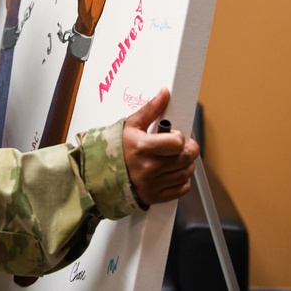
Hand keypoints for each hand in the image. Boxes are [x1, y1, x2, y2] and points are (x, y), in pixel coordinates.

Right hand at [123, 88, 198, 206]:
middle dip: (189, 149)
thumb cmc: (117, 148)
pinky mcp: (155, 196)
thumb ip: (151, 109)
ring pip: (186, 173)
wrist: (101, 173)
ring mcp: (152, 184)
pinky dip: (182, 180)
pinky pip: (182, 189)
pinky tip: (172, 172)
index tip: (174, 135)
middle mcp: (149, 168)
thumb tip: (165, 93)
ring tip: (175, 158)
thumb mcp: (131, 125)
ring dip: (186, 163)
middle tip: (181, 145)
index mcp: (143, 147)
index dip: (179, 136)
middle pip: (186, 158)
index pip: (178, 142)